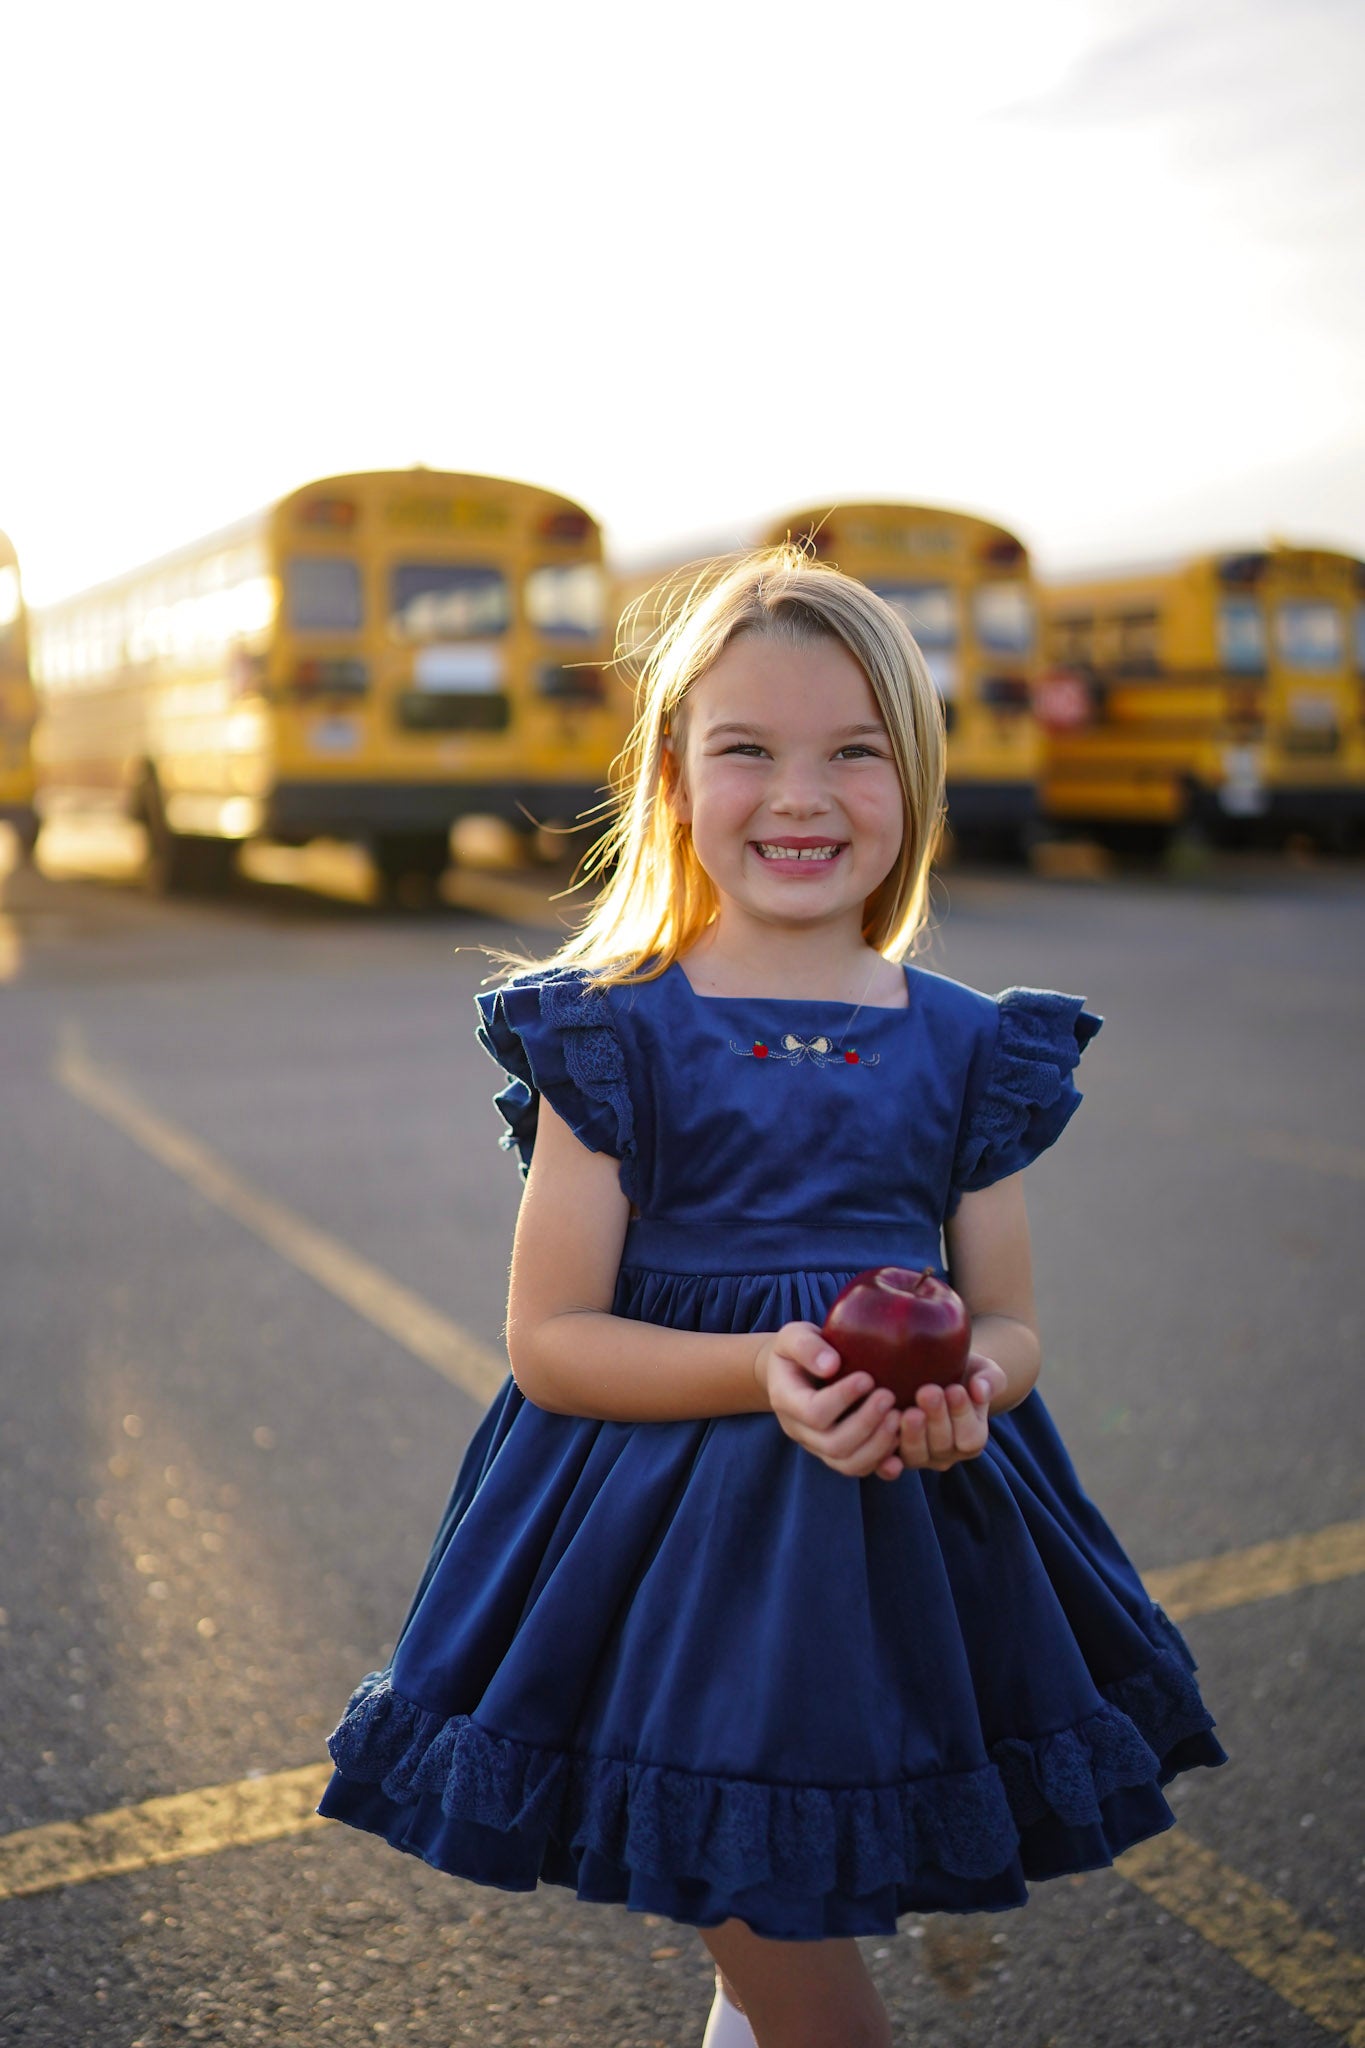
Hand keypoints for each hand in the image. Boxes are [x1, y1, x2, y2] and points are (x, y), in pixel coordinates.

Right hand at [754, 1322, 905, 1480]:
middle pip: (834, 1444)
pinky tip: (901, 1440)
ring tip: (899, 1417)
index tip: (867, 1377)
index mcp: (786, 1400)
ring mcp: (818, 1446)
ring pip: (848, 1464)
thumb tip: (831, 1365)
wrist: (793, 1372)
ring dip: (878, 1445)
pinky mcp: (837, 1454)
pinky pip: (859, 1468)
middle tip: (889, 1397)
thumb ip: (806, 1346)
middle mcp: (800, 1430)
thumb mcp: (792, 1336)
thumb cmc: (798, 1350)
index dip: (843, 1399)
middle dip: (866, 1424)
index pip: (814, 1412)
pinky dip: (883, 1461)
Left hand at [896, 1351, 1006, 1472]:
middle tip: (928, 1392)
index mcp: (971, 1438)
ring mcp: (919, 1456)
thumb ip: (990, 1381)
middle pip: (943, 1445)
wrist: (931, 1373)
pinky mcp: (893, 1454)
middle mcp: (946, 1453)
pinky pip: (889, 1461)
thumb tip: (980, 1390)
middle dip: (936, 1419)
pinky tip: (884, 1432)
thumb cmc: (962, 1372)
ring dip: (913, 1434)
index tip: (954, 1390)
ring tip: (909, 1411)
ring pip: (916, 1455)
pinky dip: (887, 1454)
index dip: (962, 1414)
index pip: (970, 1436)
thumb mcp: (982, 1371)